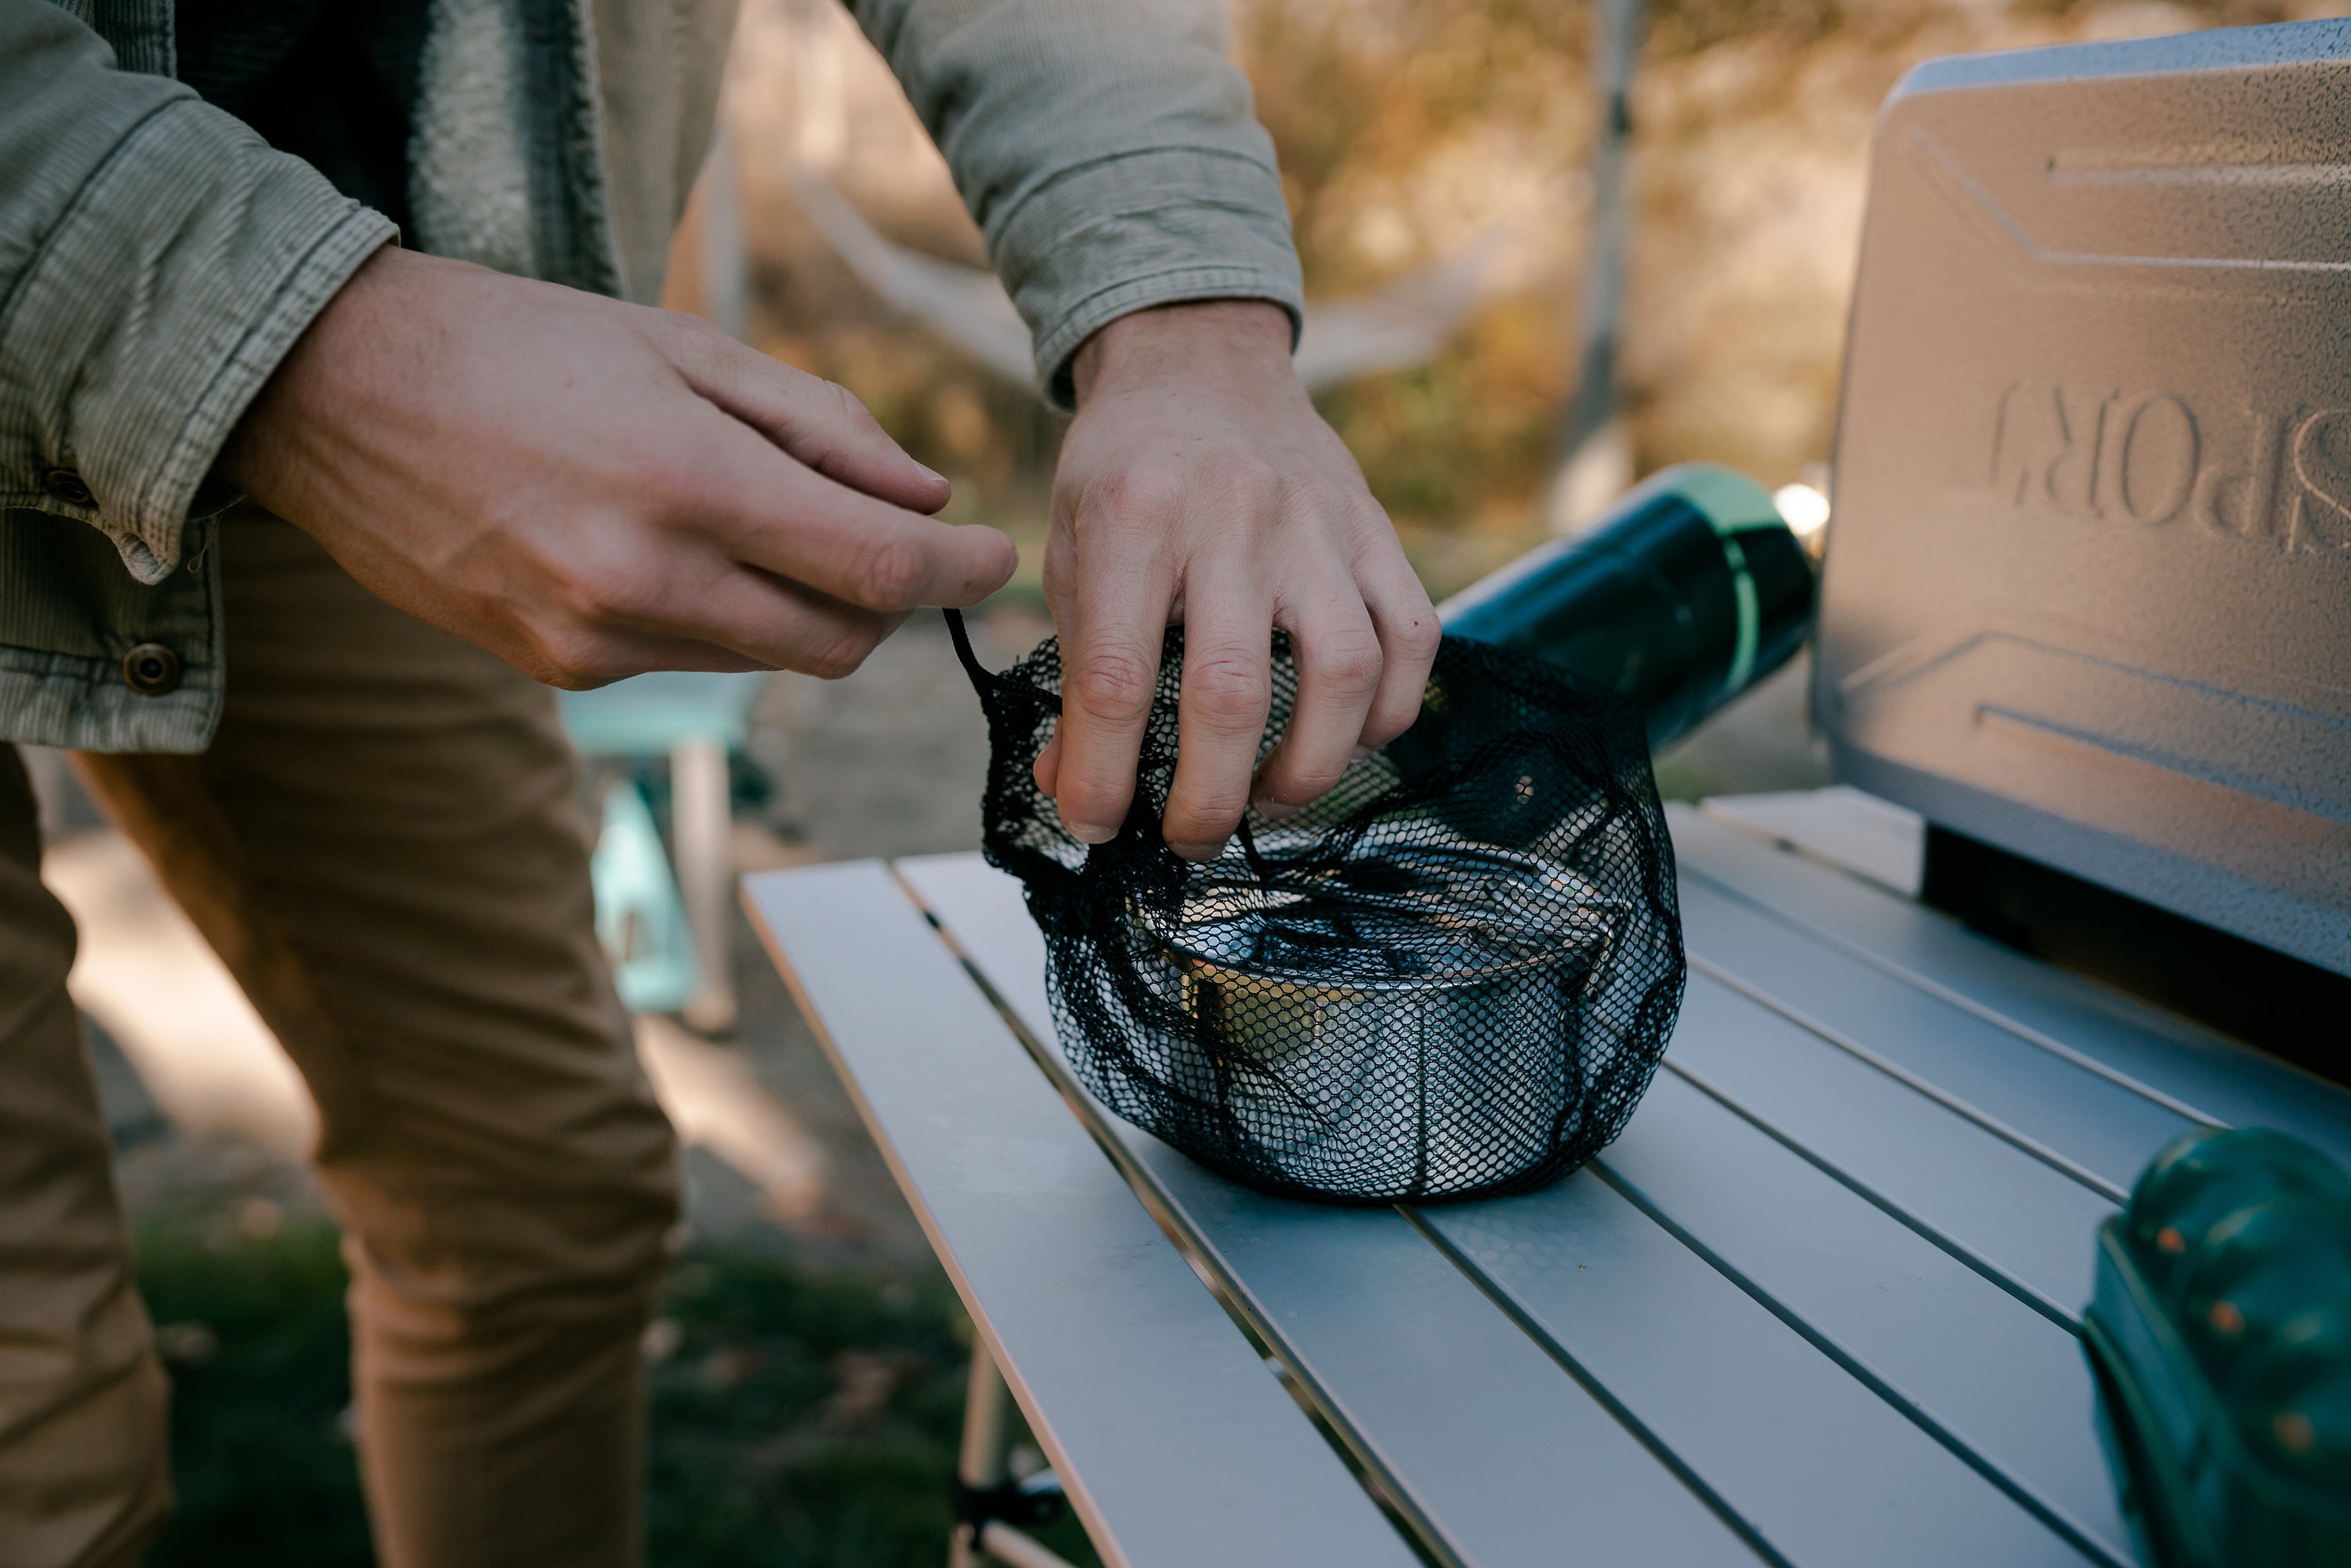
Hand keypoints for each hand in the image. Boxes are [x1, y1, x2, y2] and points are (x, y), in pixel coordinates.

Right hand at [219, 245, 1015, 685]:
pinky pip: (690, 665)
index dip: (958, 573)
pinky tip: (671, 552)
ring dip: (800, 609)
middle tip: (893, 543)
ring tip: (756, 522)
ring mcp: (595, 640)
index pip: (878, 570)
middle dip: (888, 603)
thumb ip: (820, 429)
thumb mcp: (686, 347)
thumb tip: (924, 502)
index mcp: (689, 482)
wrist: (336, 391)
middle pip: (839, 642)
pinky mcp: (558, 672)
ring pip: (767, 661)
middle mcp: (645, 581)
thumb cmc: (524, 343)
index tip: (992, 559)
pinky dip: (719, 621)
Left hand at [1035, 300, 1438, 859]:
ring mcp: (1317, 523)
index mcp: (1133, 517)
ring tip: (1269, 798)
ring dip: (1308, 768)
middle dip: (1208, 798)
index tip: (1092, 827)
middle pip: (1230, 693)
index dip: (1103, 775)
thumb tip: (1072, 789)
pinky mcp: (1377, 533)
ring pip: (1341, 673)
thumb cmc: (1126, 469)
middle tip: (1188, 840)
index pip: (1117, 678)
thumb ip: (1076, 667)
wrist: (1200, 359)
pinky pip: (1411, 640)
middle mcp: (1232, 517)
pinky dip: (1386, 712)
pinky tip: (1345, 739)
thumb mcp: (1071, 548)